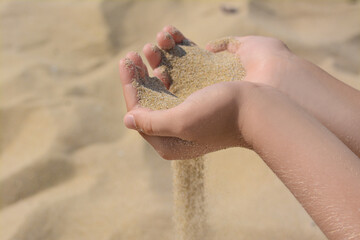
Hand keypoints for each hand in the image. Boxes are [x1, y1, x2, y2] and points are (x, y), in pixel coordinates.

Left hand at [119, 52, 251, 159]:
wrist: (261, 108)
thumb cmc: (221, 115)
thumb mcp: (183, 121)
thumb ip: (152, 122)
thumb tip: (128, 120)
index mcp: (170, 141)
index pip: (140, 114)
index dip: (130, 88)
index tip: (126, 63)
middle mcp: (178, 129)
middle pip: (150, 100)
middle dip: (140, 76)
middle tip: (133, 54)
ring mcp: (191, 113)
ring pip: (165, 88)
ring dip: (155, 65)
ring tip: (151, 47)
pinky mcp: (202, 99)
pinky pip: (182, 79)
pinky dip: (174, 63)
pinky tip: (168, 46)